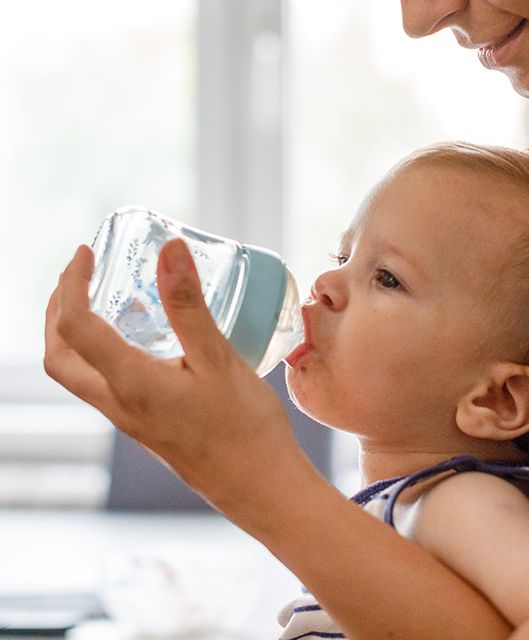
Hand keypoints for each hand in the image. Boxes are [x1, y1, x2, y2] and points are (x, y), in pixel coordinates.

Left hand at [44, 240, 298, 508]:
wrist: (261, 488)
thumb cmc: (245, 428)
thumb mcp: (219, 359)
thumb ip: (189, 305)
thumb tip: (169, 250)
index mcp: (131, 385)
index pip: (75, 327)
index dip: (71, 284)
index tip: (85, 253)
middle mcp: (121, 406)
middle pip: (59, 358)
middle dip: (57, 312)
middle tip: (81, 277)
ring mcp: (133, 422)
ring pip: (80, 375)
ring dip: (78, 335)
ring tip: (109, 301)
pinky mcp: (150, 428)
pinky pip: (109, 386)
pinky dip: (107, 354)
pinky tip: (147, 342)